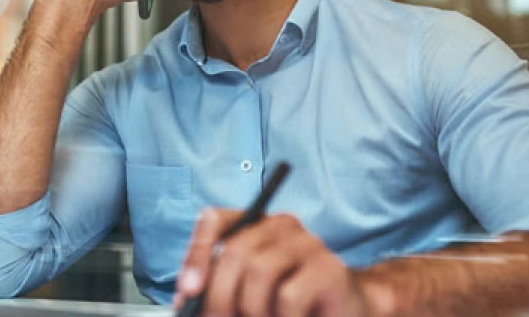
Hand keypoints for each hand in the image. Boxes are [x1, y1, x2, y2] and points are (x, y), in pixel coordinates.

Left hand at [174, 209, 373, 316]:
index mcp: (255, 225)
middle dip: (218, 296)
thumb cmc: (287, 303)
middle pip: (235, 250)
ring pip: (259, 270)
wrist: (343, 312)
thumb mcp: (245, 292)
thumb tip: (185, 301)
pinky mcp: (329, 269)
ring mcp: (307, 243)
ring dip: (251, 310)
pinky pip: (288, 296)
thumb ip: (215, 289)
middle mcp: (281, 225)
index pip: (215, 220)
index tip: (188, 291)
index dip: (196, 254)